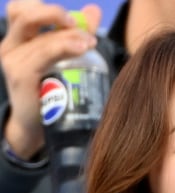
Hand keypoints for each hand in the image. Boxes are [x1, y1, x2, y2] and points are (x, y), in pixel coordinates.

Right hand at [0, 1, 101, 158]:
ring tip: (90, 43)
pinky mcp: (20, 76)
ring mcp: (12, 60)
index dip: (43, 7)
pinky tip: (81, 49)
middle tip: (82, 27)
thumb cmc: (52, 93)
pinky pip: (42, 54)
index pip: (20, 8)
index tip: (72, 18)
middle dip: (54, 14)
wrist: (37, 128)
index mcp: (18, 39)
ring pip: (39, 36)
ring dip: (67, 36)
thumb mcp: (64, 59)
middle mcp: (10, 46)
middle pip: (23, 14)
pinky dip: (63, 47)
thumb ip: (77, 34)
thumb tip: (93, 10)